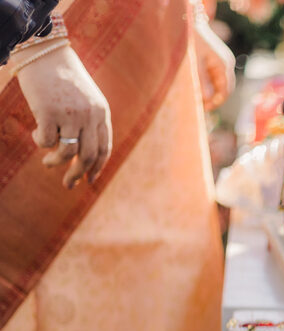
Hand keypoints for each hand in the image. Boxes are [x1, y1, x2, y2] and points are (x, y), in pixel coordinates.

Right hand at [16, 44, 111, 187]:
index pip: (105, 148)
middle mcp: (89, 115)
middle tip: (69, 184)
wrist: (44, 51)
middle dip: (79, 174)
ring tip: (48, 162)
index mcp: (101, 113)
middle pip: (89, 156)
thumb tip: (82, 153)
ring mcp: (70, 114)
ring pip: (68, 153)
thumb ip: (88, 121)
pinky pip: (47, 141)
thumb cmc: (62, 76)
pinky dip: (41, 143)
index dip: (98, 167)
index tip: (90, 180)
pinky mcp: (49, 112)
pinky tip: (37, 135)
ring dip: (57, 163)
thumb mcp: (84, 98)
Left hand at [194, 19, 234, 110]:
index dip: (215, 102)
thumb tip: (205, 100)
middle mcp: (226, 63)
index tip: (203, 109)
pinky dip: (209, 86)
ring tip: (199, 99)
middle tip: (200, 107)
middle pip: (225, 89)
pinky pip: (216, 78)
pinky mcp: (216, 60)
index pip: (225, 91)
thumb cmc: (190, 40)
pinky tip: (200, 89)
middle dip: (214, 99)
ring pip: (220, 84)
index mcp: (224, 64)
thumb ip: (200, 81)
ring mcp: (223, 61)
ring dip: (211, 93)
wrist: (188, 22)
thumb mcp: (193, 62)